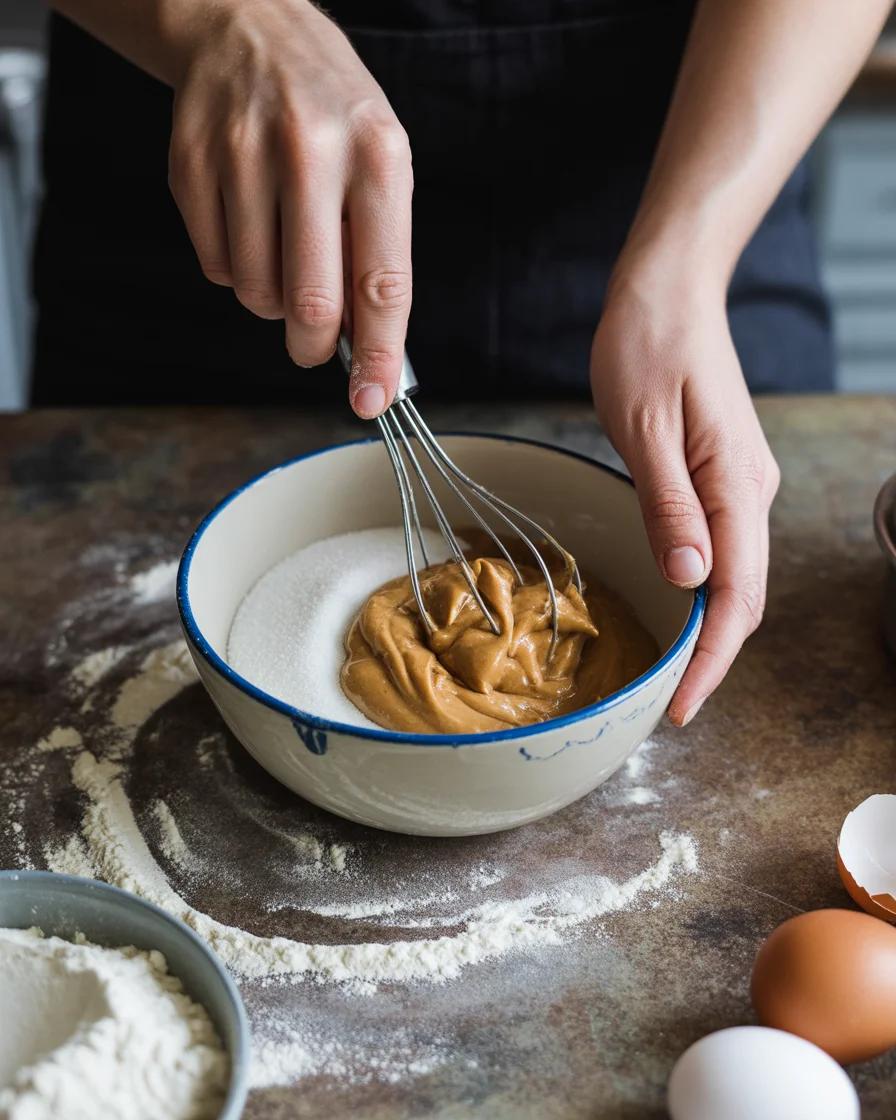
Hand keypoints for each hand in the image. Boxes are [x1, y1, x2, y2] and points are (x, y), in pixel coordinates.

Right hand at [166, 0, 411, 416]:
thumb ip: (377, 251)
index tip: (372, 402)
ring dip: (273, 300)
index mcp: (376, 156)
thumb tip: (366, 347)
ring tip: (284, 253)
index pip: (382, 284)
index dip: (378, 356)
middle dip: (314, 347)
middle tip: (315, 347)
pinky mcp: (190, 165)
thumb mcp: (379, 161)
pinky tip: (248, 223)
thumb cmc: (330, 111)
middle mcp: (310, 152)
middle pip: (310, 302)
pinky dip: (235, 270)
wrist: (245, 24)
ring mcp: (241, 156)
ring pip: (256, 293)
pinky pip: (215, 268)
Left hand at [590, 265, 779, 725]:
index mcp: (735, 485)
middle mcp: (749, 490)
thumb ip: (668, 506)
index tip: (681, 705)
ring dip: (707, 627)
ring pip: (734, 575)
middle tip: (669, 702)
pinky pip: (720, 547)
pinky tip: (676, 605)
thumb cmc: (648, 345)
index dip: (712, 658)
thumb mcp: (644, 426)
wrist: (668, 290)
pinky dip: (701, 589)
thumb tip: (691, 579)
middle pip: (743, 595)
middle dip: (711, 655)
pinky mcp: (720, 474)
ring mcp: (739, 483)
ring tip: (670, 671)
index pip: (737, 595)